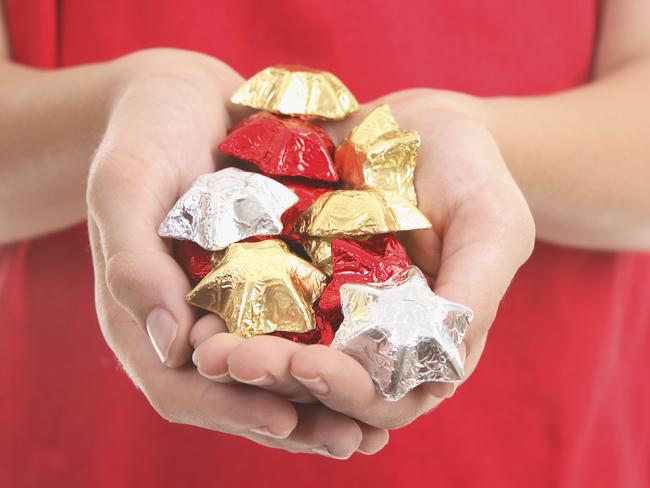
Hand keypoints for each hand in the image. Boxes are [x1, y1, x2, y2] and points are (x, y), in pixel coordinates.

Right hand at [87, 49, 387, 456]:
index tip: (283, 420)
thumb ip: (133, 262)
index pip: (181, 386)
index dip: (229, 409)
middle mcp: (194, 321)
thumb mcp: (125, 185)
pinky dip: (337, 346)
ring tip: (379, 421)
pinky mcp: (272, 275)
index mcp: (146, 315)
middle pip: (240, 392)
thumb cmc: (142, 133)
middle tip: (352, 440)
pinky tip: (380, 358)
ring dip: (324, 398)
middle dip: (295, 420)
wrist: (183, 94)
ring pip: (279, 365)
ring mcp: (236, 301)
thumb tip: (170, 346)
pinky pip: (305, 321)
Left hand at [192, 89, 534, 429]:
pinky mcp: (295, 278)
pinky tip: (201, 314)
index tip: (310, 365)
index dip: (349, 391)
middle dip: (283, 380)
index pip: (389, 394)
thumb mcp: (492, 223)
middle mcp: (373, 339)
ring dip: (246, 361)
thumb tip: (447, 361)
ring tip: (208, 348)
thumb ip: (477, 289)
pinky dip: (231, 319)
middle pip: (326, 386)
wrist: (419, 126)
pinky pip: (258, 307)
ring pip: (285, 355)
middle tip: (236, 362)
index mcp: (425, 342)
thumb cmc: (469, 172)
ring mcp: (330, 311)